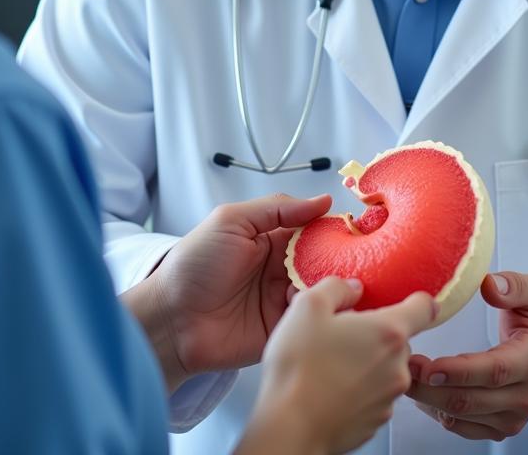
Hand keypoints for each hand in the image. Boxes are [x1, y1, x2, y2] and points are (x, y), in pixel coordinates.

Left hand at [121, 192, 332, 389]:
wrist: (172, 318)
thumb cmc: (195, 264)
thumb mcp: (232, 221)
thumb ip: (277, 208)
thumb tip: (323, 200)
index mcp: (271, 238)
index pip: (312, 228)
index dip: (332, 228)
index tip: (355, 229)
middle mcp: (281, 267)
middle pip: (323, 260)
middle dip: (338, 259)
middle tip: (352, 260)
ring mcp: (282, 299)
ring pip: (321, 288)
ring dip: (328, 284)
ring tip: (323, 281)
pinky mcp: (282, 328)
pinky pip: (309, 317)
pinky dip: (316, 310)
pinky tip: (310, 303)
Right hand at [236, 278, 437, 454]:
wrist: (290, 426)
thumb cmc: (299, 368)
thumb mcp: (308, 306)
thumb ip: (337, 288)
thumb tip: (351, 288)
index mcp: (388, 332)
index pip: (423, 308)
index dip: (416, 299)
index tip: (407, 298)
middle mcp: (397, 367)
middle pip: (398, 339)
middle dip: (375, 333)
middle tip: (342, 333)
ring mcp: (388, 398)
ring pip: (385, 368)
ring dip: (366, 362)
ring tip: (329, 363)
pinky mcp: (375, 422)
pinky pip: (373, 395)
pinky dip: (358, 388)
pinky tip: (330, 386)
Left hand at [406, 271, 527, 441]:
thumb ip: (515, 285)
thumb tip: (488, 284)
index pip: (494, 371)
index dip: (459, 371)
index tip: (428, 364)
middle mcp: (527, 395)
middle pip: (473, 400)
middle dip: (432, 387)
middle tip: (401, 366)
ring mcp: (515, 416)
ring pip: (465, 417)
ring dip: (430, 400)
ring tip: (403, 375)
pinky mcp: (502, 426)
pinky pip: (465, 427)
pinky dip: (439, 413)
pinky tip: (421, 392)